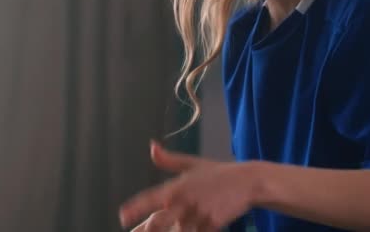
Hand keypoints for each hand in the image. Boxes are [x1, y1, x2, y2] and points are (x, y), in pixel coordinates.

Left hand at [119, 141, 263, 230]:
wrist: (247, 181)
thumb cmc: (217, 173)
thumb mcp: (192, 163)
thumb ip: (169, 160)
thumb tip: (152, 146)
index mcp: (177, 186)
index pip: (151, 198)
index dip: (135, 208)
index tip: (123, 217)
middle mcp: (185, 201)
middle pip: (159, 221)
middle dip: (146, 230)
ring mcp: (198, 215)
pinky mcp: (212, 225)